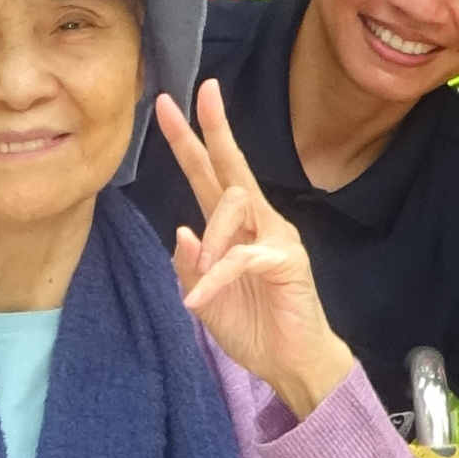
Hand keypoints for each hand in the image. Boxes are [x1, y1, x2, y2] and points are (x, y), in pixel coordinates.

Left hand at [151, 77, 353, 420]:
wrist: (289, 364)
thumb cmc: (252, 327)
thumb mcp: (203, 298)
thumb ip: (189, 266)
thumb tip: (180, 230)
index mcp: (233, 228)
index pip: (209, 175)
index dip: (191, 140)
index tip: (169, 103)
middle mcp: (258, 222)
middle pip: (231, 167)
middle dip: (212, 129)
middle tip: (198, 93)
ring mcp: (276, 237)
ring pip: (233, 206)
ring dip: (209, 240)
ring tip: (200, 278)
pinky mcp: (287, 261)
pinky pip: (242, 256)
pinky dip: (216, 277)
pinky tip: (200, 300)